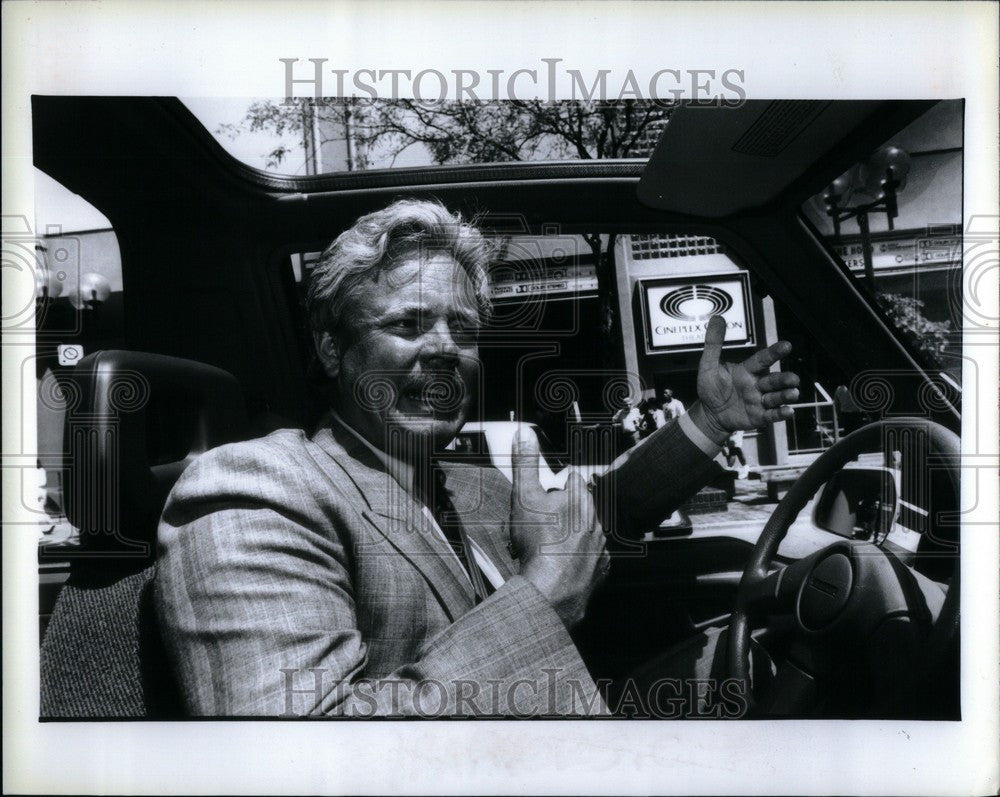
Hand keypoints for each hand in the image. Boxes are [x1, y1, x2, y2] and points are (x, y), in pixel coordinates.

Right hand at [509, 426, 608, 628]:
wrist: (552, 589)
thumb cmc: (538, 542)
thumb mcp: (524, 496)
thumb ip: (525, 464)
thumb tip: (524, 434)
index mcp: (579, 499)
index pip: (573, 480)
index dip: (558, 484)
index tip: (549, 491)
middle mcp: (596, 520)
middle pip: (581, 507)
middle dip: (566, 510)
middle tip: (544, 521)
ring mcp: (601, 547)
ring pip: (588, 532)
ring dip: (574, 534)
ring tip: (550, 544)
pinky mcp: (601, 570)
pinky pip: (592, 558)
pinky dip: (580, 558)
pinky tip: (563, 563)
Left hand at [693, 315, 799, 441]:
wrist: (709, 414)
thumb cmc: (711, 388)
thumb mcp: (708, 365)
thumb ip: (714, 343)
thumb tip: (717, 318)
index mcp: (747, 370)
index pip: (763, 359)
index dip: (774, 353)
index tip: (787, 345)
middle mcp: (757, 384)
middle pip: (774, 380)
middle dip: (785, 379)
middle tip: (793, 379)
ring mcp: (759, 401)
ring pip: (776, 397)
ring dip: (786, 395)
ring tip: (793, 393)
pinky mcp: (759, 416)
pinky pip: (772, 415)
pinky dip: (781, 413)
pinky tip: (789, 411)